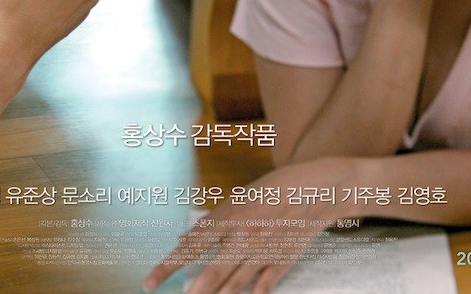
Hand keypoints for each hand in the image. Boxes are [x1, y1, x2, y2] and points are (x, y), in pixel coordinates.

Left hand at [144, 164, 344, 293]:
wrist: (319, 188)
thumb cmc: (277, 187)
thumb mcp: (242, 196)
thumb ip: (216, 220)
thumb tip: (188, 237)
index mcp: (231, 215)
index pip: (193, 243)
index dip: (170, 263)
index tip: (151, 281)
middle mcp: (244, 235)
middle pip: (211, 270)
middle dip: (191, 289)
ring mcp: (264, 251)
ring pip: (234, 284)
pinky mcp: (283, 261)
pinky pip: (263, 285)